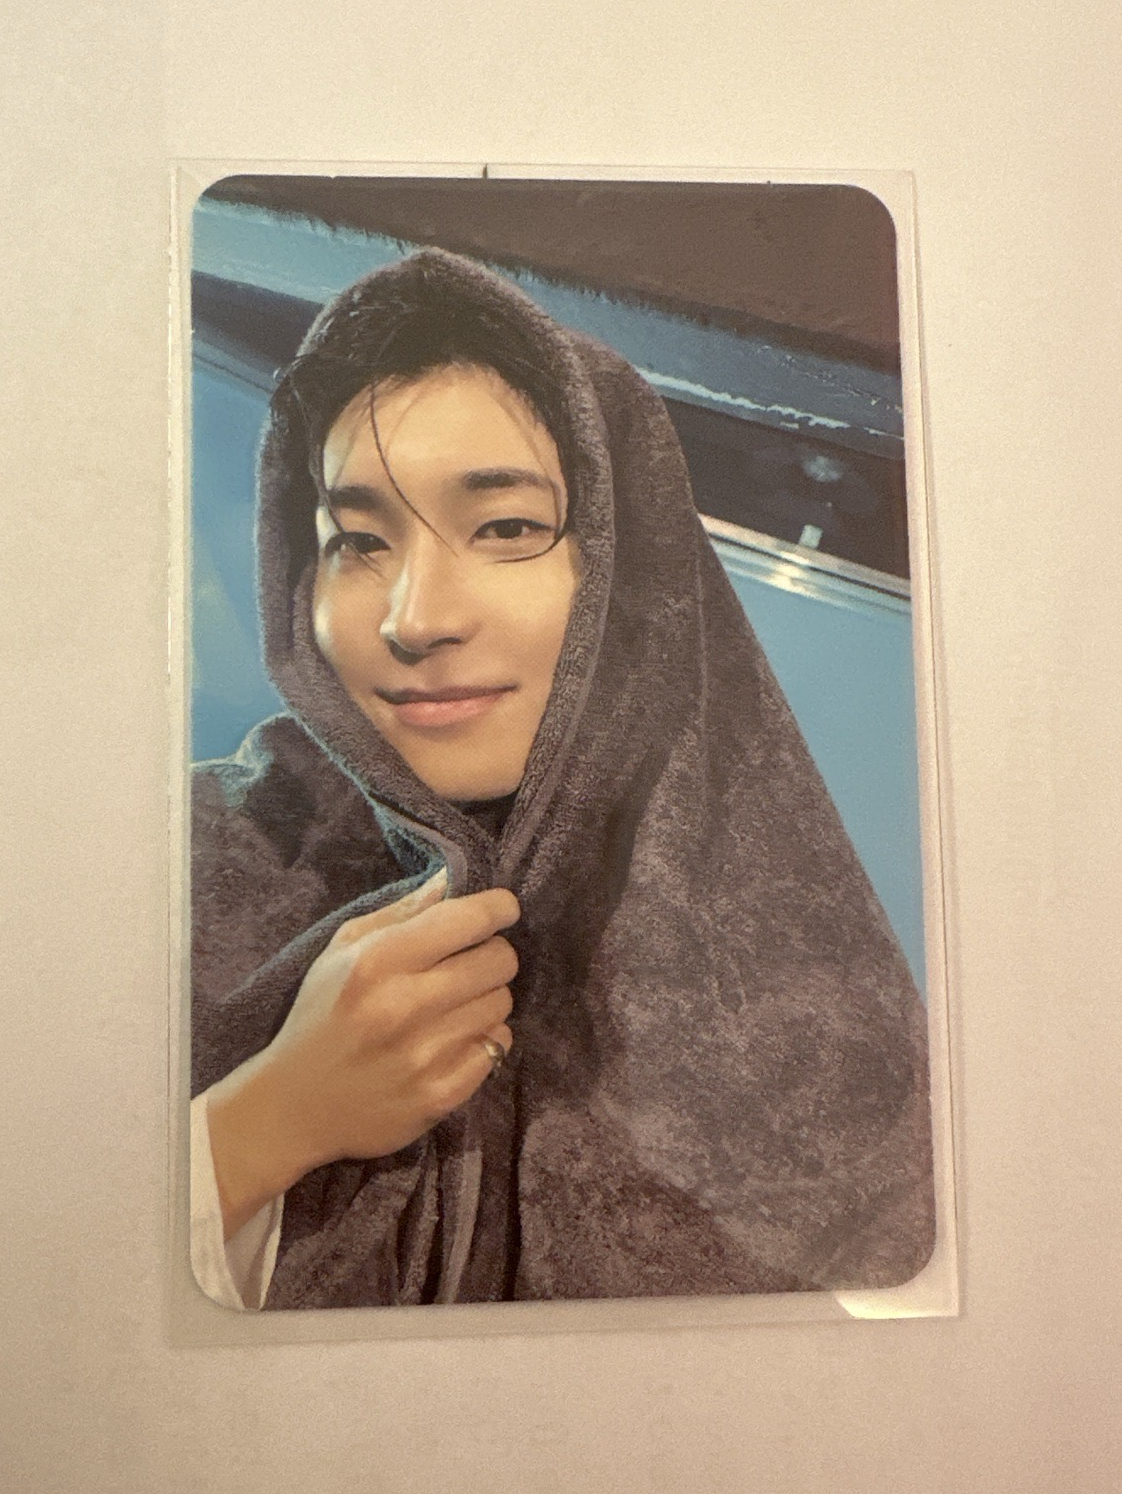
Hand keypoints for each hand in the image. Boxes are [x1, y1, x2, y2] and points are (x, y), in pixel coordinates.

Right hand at [205, 869, 518, 1237]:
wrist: (296, 1106)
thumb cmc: (321, 1016)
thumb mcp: (341, 951)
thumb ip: (400, 912)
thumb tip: (451, 879)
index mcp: (377, 961)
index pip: (467, 920)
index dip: (498, 908)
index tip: (503, 909)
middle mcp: (404, 1006)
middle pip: (499, 961)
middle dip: (492, 954)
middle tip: (470, 963)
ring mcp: (425, 1055)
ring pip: (502, 1004)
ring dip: (486, 998)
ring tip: (455, 1005)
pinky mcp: (440, 1095)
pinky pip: (498, 1048)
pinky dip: (485, 1039)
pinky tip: (454, 1040)